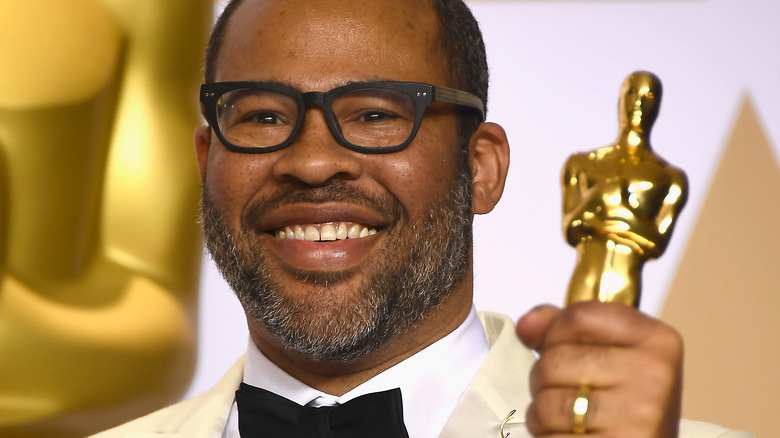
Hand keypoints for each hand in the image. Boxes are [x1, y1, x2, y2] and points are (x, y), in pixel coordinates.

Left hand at [516, 302, 682, 436]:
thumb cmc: (629, 406)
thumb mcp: (612, 356)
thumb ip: (566, 330)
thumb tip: (527, 324)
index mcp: (655, 339)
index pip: (578, 316)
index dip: (555, 333)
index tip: (564, 350)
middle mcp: (653, 374)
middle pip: (554, 360)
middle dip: (544, 379)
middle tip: (567, 394)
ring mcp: (638, 415)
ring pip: (546, 403)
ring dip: (543, 415)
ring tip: (568, 420)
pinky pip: (551, 437)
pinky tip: (571, 437)